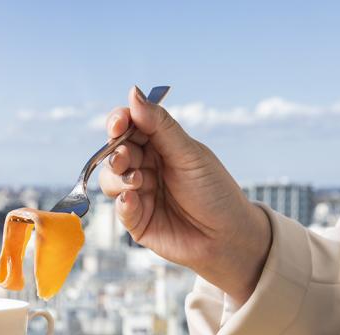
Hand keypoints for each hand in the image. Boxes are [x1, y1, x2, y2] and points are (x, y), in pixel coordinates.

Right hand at [98, 86, 270, 305]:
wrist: (228, 237)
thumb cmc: (215, 192)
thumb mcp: (189, 154)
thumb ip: (159, 125)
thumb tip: (133, 93)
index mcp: (160, 146)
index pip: (129, 126)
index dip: (119, 122)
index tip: (119, 124)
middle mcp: (146, 167)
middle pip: (115, 152)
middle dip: (117, 152)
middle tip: (127, 157)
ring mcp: (139, 194)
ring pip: (110, 179)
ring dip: (118, 177)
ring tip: (138, 182)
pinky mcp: (136, 220)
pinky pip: (119, 208)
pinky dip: (123, 202)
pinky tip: (133, 200)